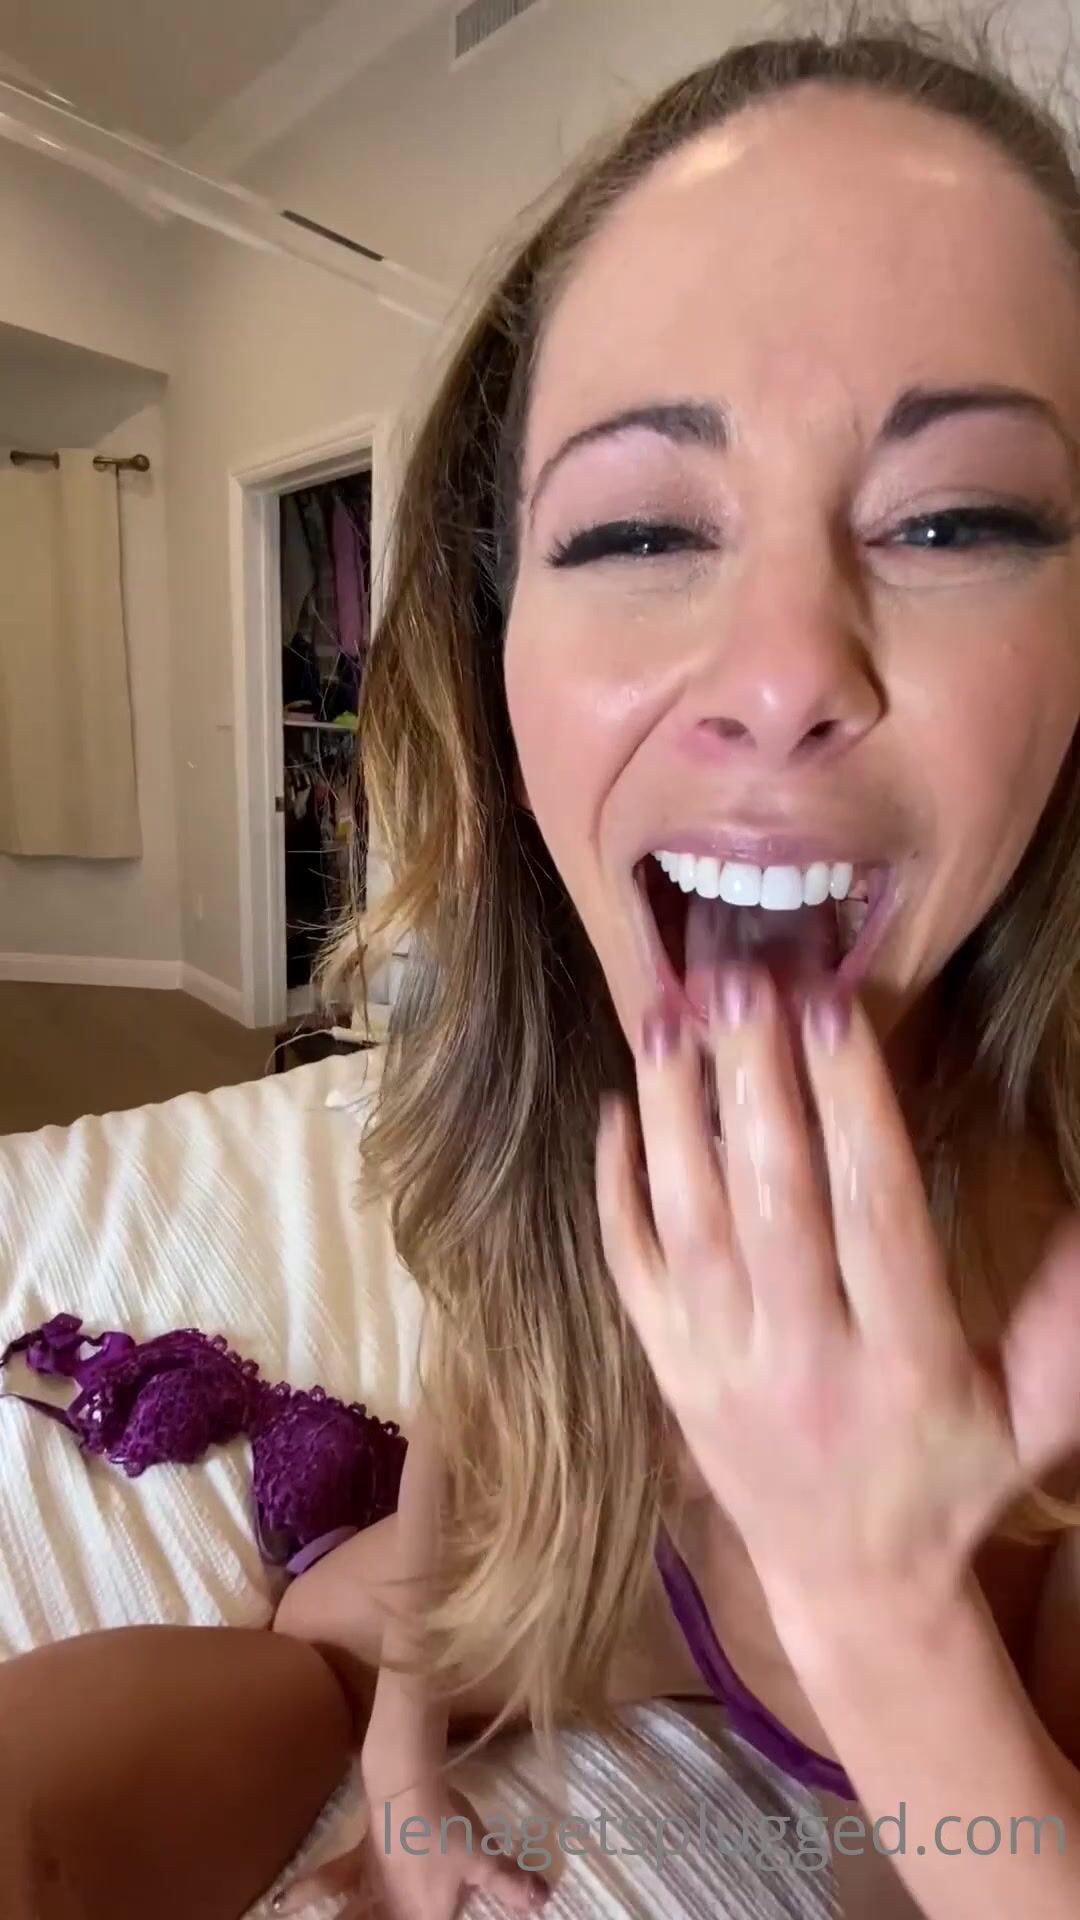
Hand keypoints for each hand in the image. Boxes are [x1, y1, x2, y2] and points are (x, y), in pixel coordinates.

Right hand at [273, 1778, 546, 1918]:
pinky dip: (304, 1891)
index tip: (435, 1919)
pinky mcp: (357, 1859)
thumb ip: (511, 1884)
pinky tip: (280, 1900)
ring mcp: (371, 1887)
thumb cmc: (447, 1828)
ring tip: (298, 1919)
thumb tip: (542, 1902)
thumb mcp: (484, 1859)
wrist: (407, 1789)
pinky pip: (328, 1881)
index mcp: (424, 1917)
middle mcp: (391, 1910)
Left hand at [596, 965, 1079, 1630]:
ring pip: (685, 1224)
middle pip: (768, 1204)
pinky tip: (620, 1109)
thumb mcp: (1034, 1415)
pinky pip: (630, 1269)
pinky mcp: (665, 1370)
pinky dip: (617, 1187)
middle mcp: (804, 1362)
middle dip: (752, 1082)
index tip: (833, 1006)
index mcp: (907, 1363)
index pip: (873, 1213)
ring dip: (673, 1115)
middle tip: (739, 976)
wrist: (847, 1582)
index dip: (850, 1104)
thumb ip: (1065, 1322)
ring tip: (669, 1015)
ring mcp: (719, 1366)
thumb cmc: (951, 1479)